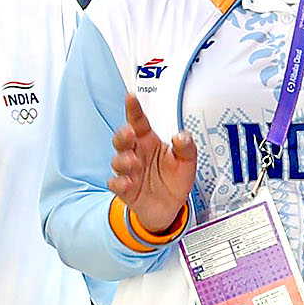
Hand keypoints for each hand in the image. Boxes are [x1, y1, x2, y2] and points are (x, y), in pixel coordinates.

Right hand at [108, 91, 195, 232]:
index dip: (133, 109)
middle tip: (130, 133)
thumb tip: (182, 136)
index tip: (130, 97)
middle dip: (123, 134)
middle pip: (122, 139)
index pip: (138, 121)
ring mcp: (128, 171)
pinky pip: (115, 184)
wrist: (171, 207)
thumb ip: (186, 147)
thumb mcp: (187, 161)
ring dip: (123, 160)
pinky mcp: (125, 189)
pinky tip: (127, 182)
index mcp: (148, 141)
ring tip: (133, 161)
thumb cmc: (175, 179)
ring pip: (117, 161)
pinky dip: (119, 183)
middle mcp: (136, 153)